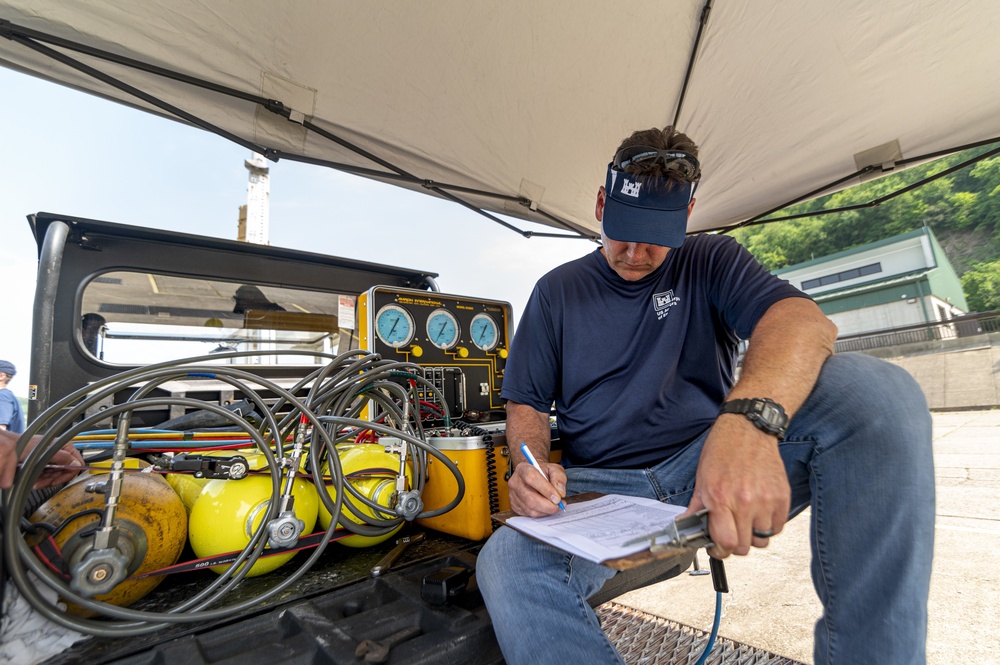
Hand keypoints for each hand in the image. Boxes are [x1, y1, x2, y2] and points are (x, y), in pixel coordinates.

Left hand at [0, 431, 84, 489]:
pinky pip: (50, 476)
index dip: (68, 473)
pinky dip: (43, 480)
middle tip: (44, 483)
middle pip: (66, 472)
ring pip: (57, 476)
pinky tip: (36, 480)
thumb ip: (63, 458)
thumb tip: (77, 464)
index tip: (58, 480)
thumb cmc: (26, 447)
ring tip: (37, 483)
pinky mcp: (47, 465)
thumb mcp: (46, 452)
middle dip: (54, 479)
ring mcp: (54, 460)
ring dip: (47, 481)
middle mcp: (62, 453)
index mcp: (66, 447)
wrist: (12, 450)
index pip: (77, 463)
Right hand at [508, 460, 566, 516]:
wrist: (533, 475)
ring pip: (530, 508)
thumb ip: (559, 478)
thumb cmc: (543, 472)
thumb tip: (560, 492)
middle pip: (530, 498)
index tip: (558, 498)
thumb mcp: (554, 469)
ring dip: (546, 510)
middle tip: (559, 505)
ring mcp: (513, 495)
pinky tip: (546, 507)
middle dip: (548, 505)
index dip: (546, 490)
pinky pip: (529, 514)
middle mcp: (515, 482)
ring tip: (555, 506)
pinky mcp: (514, 505)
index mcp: (523, 469)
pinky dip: (541, 513)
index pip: (531, 478)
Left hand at [683, 415, 789, 557]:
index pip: (725, 543)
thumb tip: (685, 527)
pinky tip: (759, 512)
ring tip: (745, 520)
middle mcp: (744, 502)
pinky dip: (768, 525)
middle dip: (735, 544)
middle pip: (744, 546)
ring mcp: (766, 500)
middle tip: (731, 532)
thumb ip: (696, 507)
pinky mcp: (782, 497)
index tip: (718, 547)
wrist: (748, 430)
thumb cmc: (723, 450)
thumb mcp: (702, 478)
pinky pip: (777, 527)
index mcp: (720, 498)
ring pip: (763, 540)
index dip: (720, 551)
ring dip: (753, 535)